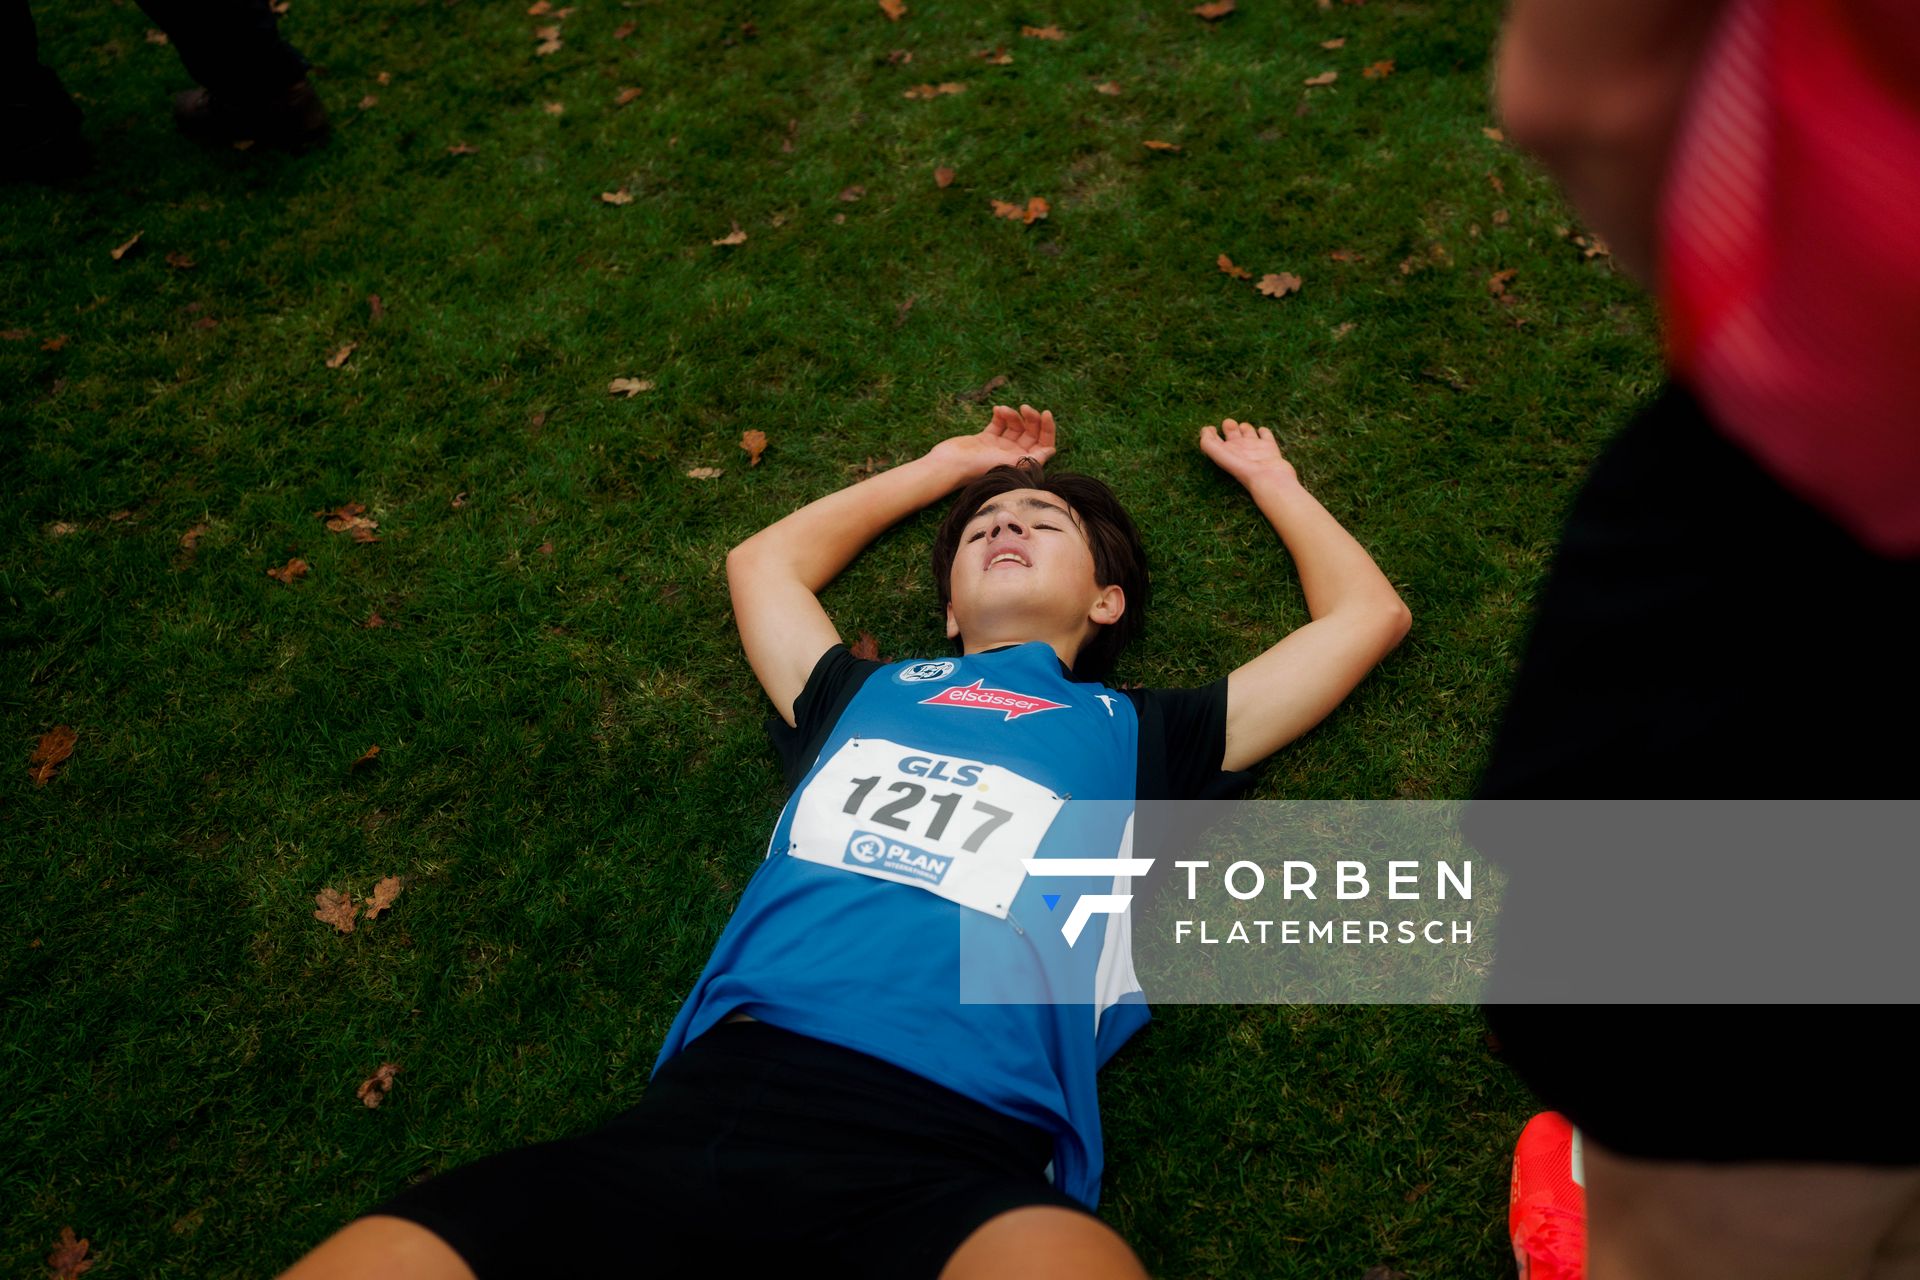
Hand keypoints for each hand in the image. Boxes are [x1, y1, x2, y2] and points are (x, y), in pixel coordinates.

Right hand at [927, 403, 1057, 481]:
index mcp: (1022, 464)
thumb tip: (1052, 450)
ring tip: (1003, 409)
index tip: (1045, 414)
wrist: (949, 464)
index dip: (1048, 429)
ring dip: (1013, 415)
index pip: (1044, 445)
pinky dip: (1001, 415)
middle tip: (1025, 407)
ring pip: (1015, 426)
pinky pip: (999, 424)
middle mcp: (1013, 456)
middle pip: (1031, 433)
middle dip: (1031, 418)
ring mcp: (999, 447)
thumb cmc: (979, 467)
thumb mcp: (1010, 462)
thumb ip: (1032, 458)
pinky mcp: (986, 439)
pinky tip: (997, 410)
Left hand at [1198, 418, 1297, 487]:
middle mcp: (1240, 450)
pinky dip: (1263, 431)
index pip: (1215, 441)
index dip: (1210, 433)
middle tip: (1229, 424)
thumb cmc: (1241, 466)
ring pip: (1248, 433)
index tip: (1211, 428)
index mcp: (1226, 452)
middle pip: (1232, 434)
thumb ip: (1207, 442)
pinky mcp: (1269, 447)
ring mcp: (1255, 448)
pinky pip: (1266, 435)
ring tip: (1244, 428)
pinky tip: (1261, 431)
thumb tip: (1205, 430)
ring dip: (1245, 427)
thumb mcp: (1218, 454)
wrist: (1266, 477)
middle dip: (1229, 426)